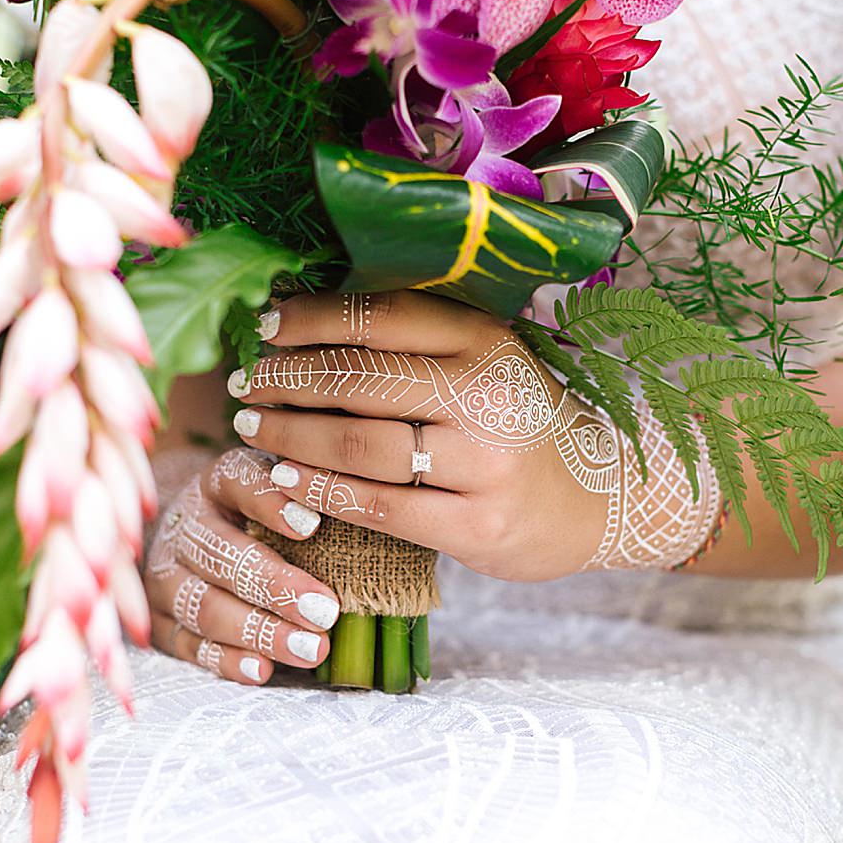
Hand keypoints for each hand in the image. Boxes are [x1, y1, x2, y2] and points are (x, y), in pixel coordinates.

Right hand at [143, 448, 339, 682]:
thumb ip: (308, 492)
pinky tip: (263, 669)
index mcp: (217, 483)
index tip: (311, 525)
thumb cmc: (261, 515)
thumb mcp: (284, 491)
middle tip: (326, 611)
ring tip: (310, 648)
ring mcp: (165, 575)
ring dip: (258, 631)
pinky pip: (187, 645)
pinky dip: (225, 660)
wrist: (197, 537)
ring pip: (204, 607)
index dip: (271, 503)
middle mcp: (183, 525)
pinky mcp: (159, 620)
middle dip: (275, 586)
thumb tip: (340, 504)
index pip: (239, 482)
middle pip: (221, 556)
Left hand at [226, 291, 721, 582]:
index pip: (379, 317)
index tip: (263, 327)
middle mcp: (486, 395)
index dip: (309, 320)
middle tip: (242, 385)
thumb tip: (309, 316)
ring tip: (252, 429)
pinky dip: (323, 490)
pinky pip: (379, 506)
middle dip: (285, 381)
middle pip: (358, 381)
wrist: (601, 498)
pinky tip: (287, 479)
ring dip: (290, 435)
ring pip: (359, 444)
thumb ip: (419, 341)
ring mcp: (483, 464)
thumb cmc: (521, 423)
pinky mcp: (476, 526)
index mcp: (486, 340)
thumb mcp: (488, 363)